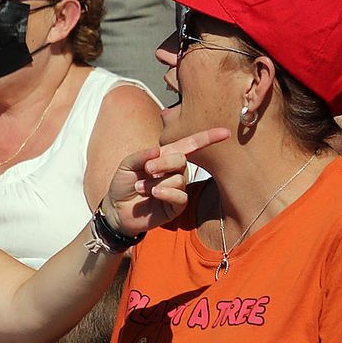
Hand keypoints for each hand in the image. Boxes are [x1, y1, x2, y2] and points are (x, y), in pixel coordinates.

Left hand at [105, 127, 229, 237]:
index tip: (226, 132)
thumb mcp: (126, 166)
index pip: (190, 145)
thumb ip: (141, 156)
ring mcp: (177, 189)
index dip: (207, 138)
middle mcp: (175, 172)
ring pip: (178, 179)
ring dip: (156, 182)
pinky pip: (180, 196)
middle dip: (163, 163)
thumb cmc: (123, 185)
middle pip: (181, 160)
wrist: (116, 210)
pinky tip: (154, 194)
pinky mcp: (176, 206)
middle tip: (147, 170)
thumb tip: (157, 150)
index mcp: (166, 157)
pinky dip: (167, 193)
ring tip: (140, 188)